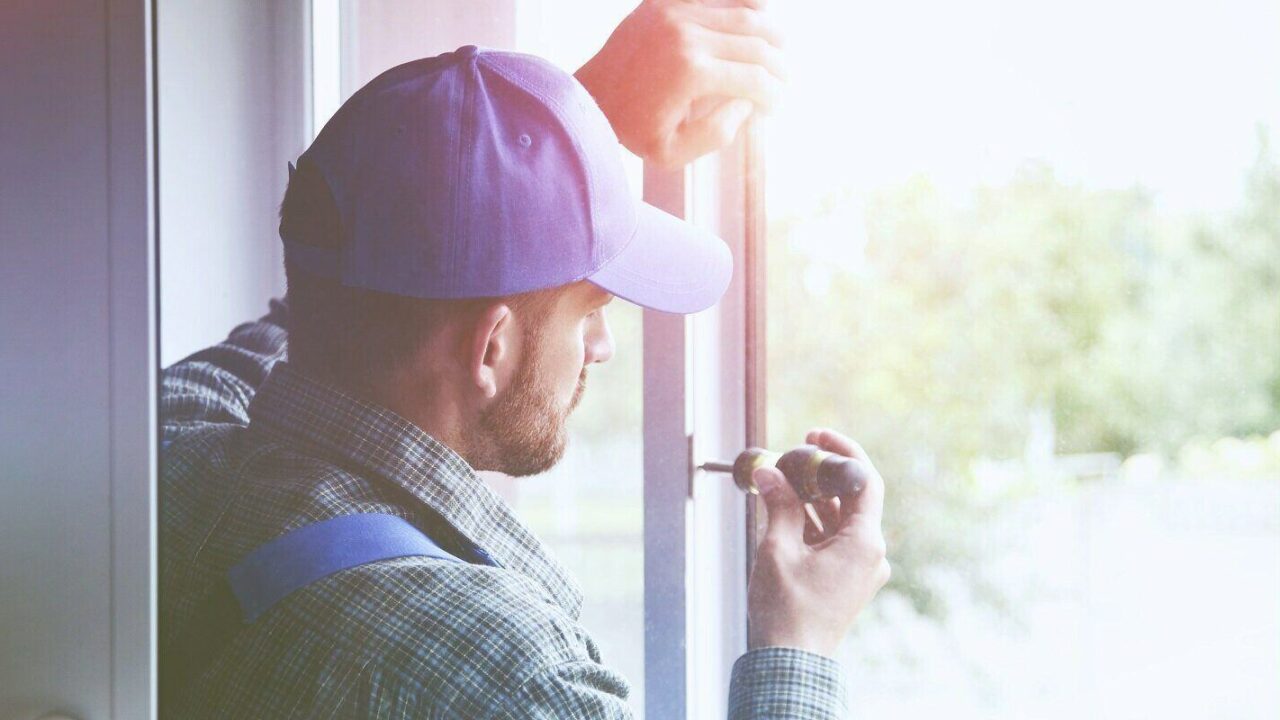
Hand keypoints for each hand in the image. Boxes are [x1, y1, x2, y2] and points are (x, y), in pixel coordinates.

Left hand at [574, 0, 785, 167]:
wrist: (586, 97)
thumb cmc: (630, 131)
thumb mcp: (673, 153)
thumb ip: (719, 133)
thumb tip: (749, 102)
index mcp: (691, 73)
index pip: (755, 79)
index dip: (774, 95)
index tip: (775, 108)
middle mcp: (686, 35)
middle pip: (757, 43)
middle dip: (779, 66)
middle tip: (783, 82)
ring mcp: (675, 12)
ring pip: (745, 13)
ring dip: (770, 33)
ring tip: (778, 53)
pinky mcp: (665, 2)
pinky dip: (745, 3)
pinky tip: (759, 15)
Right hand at [746, 428, 890, 657]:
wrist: (791, 663)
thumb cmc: (787, 609)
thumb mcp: (778, 548)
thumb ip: (779, 504)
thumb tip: (770, 472)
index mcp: (864, 543)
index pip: (864, 480)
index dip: (841, 452)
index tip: (815, 436)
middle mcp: (871, 554)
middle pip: (852, 499)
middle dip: (821, 476)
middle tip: (792, 456)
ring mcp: (861, 570)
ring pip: (840, 520)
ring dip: (813, 500)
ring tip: (781, 482)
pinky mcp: (848, 582)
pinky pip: (835, 541)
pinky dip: (813, 524)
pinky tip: (785, 513)